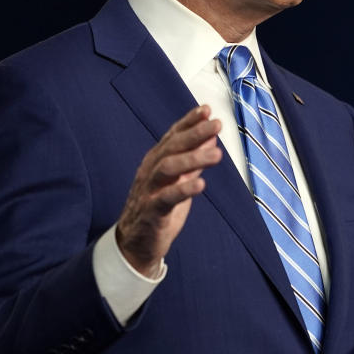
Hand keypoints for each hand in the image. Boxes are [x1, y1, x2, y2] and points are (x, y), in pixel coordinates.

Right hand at [116, 105, 222, 275]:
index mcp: (156, 161)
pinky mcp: (150, 212)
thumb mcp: (179, 180)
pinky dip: (184, 190)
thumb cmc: (159, 207)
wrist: (136, 243)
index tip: (206, 110)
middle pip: (172, 147)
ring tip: (217, 154)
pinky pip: (166, 198)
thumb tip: (210, 136)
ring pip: (168, 168)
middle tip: (216, 125)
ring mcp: (149, 191)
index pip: (173, 136)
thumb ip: (193, 159)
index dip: (189, 122)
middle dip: (195, 134)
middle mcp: (150, 171)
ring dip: (193, 158)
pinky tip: (201, 184)